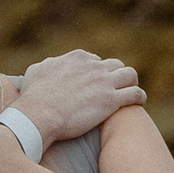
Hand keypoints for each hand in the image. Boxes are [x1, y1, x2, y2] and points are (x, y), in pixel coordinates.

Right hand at [11, 49, 146, 146]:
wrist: (39, 114)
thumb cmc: (34, 96)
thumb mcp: (36, 70)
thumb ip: (48, 64)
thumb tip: (52, 64)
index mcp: (78, 58)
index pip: (95, 60)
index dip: (96, 72)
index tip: (95, 83)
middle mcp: (94, 66)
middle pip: (115, 65)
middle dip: (116, 75)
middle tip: (115, 88)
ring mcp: (104, 82)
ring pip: (130, 75)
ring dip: (131, 82)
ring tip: (130, 92)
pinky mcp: (111, 101)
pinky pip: (135, 94)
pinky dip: (139, 97)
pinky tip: (139, 102)